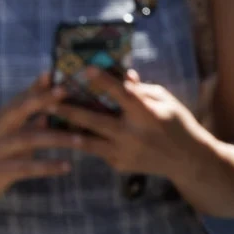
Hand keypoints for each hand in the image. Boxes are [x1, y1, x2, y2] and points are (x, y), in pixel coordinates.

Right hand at [0, 75, 73, 210]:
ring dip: (55, 138)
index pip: (21, 97)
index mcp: (2, 118)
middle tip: (65, 90)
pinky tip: (67, 167)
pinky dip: (47, 166)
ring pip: (28, 139)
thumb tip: (52, 109)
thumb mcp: (12, 136)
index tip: (54, 72)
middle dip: (42, 99)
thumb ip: (29, 123)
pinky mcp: (0, 170)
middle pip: (19, 109)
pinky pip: (27, 167)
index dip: (37, 85)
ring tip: (80, 139)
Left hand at [49, 68, 207, 180]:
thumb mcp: (165, 100)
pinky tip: (62, 132)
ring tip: (45, 119)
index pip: (123, 95)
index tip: (87, 68)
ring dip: (66, 130)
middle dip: (70, 110)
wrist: (188, 162)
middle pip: (95, 121)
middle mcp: (134, 135)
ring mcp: (125, 153)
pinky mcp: (119, 164)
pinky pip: (96, 151)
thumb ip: (141, 89)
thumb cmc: (177, 124)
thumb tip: (121, 74)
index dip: (105, 81)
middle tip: (48, 100)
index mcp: (147, 115)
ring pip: (88, 142)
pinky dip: (80, 141)